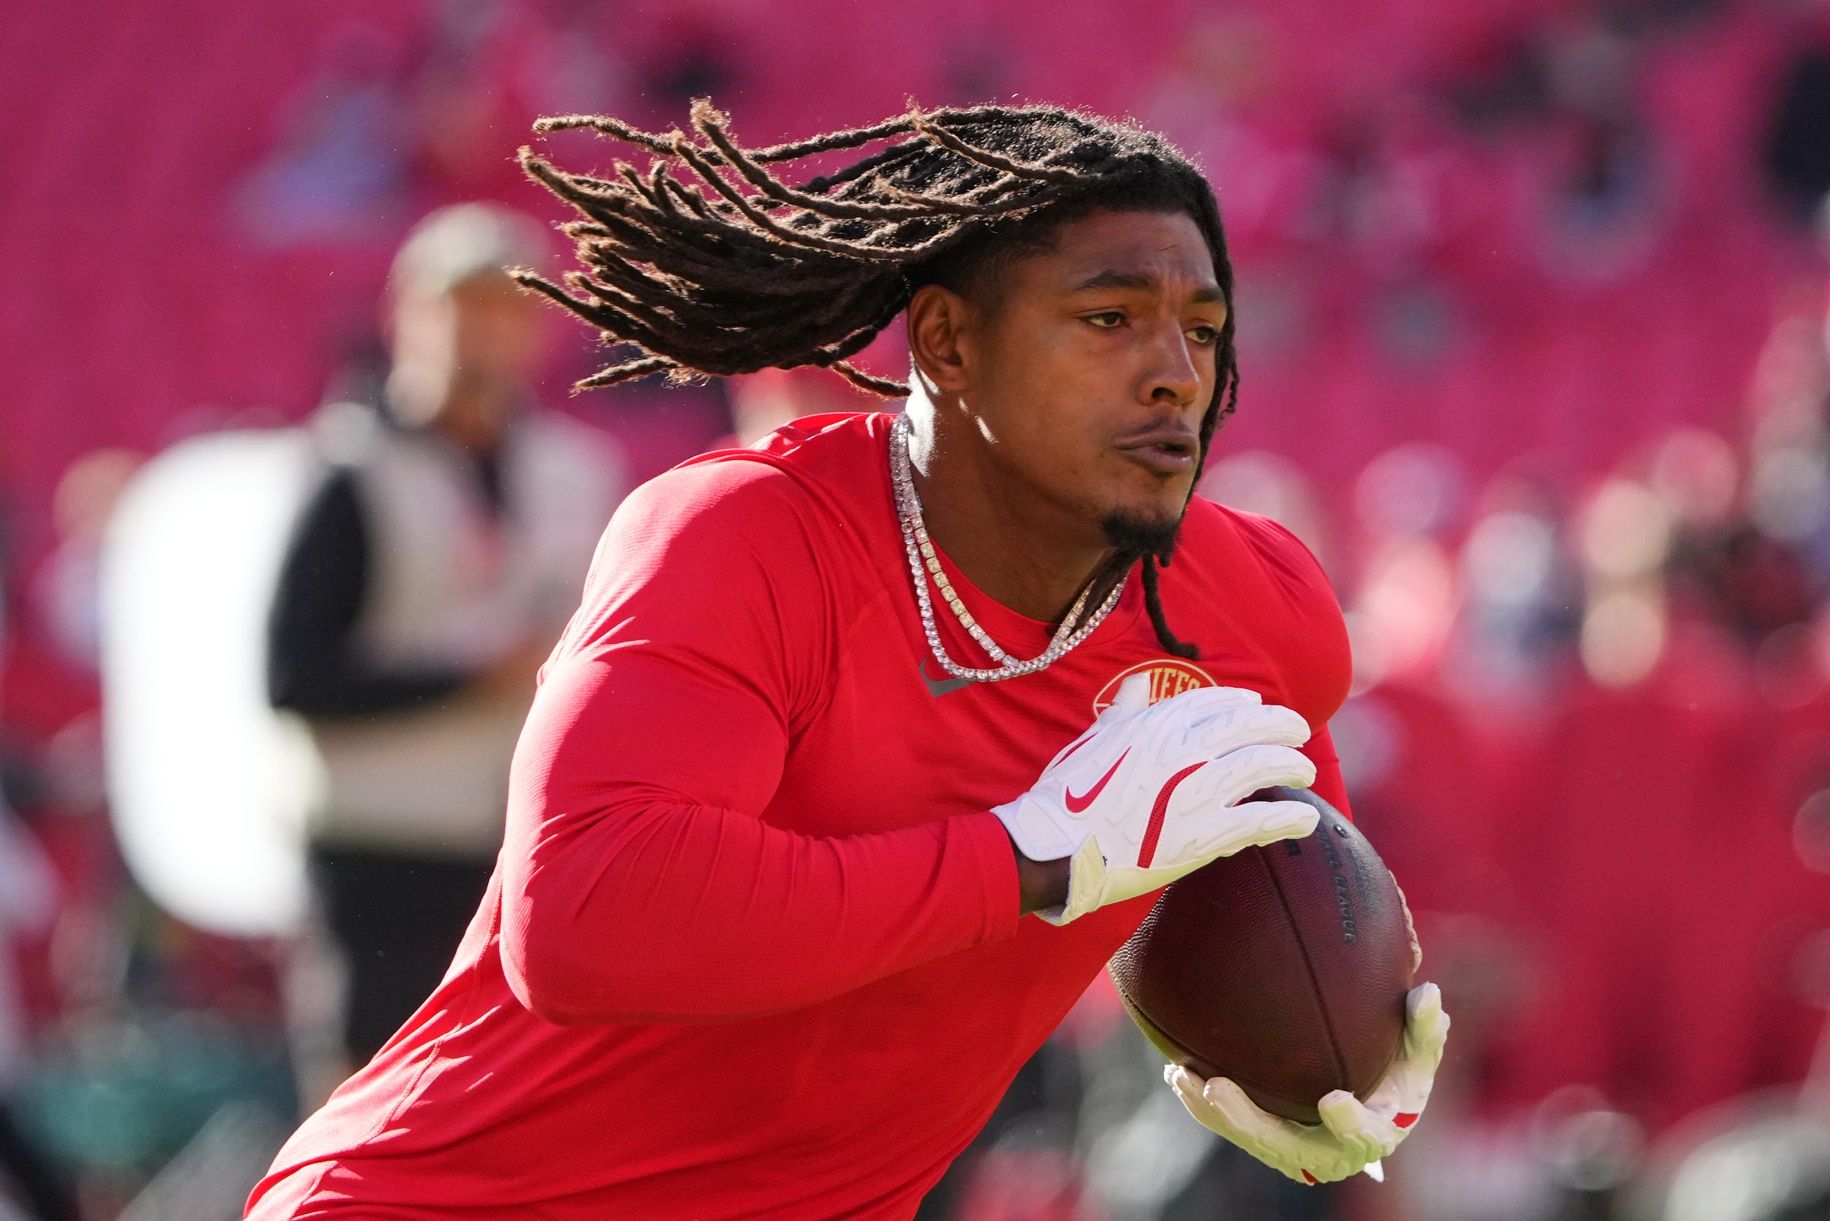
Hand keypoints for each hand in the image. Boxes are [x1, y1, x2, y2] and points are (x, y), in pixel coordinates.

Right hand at [992, 673, 1320, 924]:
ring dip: (1291, 766)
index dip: (1240, 703)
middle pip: (1249, 726)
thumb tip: (1142, 683)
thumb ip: (1126, 710)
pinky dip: (1289, 818)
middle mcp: (1182, 749)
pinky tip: (1306, 820)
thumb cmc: (1066, 794)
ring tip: (1306, 772)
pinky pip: (1261, 820)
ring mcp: (1197, 790)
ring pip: (1262, 766)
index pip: (1212, 703)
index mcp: (1154, 724)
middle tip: (1299, 733)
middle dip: (1281, 725)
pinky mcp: (1205, 834)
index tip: (1255, 706)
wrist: (1057, 846)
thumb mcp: (1093, 738)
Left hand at [1167, 982, 1449, 1184]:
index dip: (1351, 1121)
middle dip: (1249, 1121)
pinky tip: (1177, 1074)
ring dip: (1215, 1112)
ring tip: (1182, 1076)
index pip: (1365, 1133)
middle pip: (1286, 1145)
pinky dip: (1205, 1106)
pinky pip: (1232, 1128)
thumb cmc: (1397, 1076)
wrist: (1371, 1106)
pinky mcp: (1267, 1143)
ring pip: (1249, 1138)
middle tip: (1218, 1088)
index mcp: (1374, 1133)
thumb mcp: (1418, 1055)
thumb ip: (1424, 1028)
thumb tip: (1427, 993)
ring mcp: (1294, 1152)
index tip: (1333, 1099)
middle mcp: (1330, 1153)